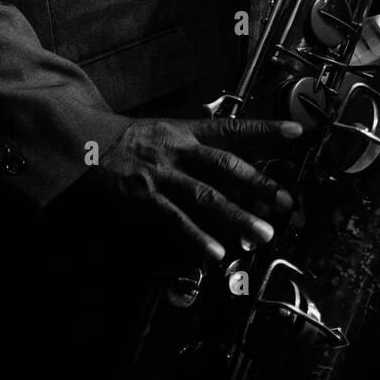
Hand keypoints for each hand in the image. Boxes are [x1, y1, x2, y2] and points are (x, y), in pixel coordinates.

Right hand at [87, 116, 301, 268]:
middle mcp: (178, 149)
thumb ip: (196, 133)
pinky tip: (216, 252)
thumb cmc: (129, 139)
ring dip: (237, 216)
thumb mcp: (165, 127)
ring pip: (205, 195)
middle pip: (226, 164)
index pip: (232, 127)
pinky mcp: (144, 197)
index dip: (265, 130)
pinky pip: (175, 219)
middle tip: (286, 201)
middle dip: (259, 183)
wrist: (83, 143)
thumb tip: (224, 129)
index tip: (295, 133)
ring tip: (262, 234)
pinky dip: (196, 236)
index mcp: (186, 130)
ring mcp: (162, 174)